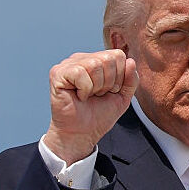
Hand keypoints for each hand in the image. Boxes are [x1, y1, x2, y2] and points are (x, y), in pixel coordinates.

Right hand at [43, 49, 138, 163]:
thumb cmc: (99, 115)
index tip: (109, 91)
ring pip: (95, 65)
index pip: (118, 55)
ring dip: (96, 87)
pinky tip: (79, 96)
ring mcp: (68, 65)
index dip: (119, 77)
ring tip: (88, 96)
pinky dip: (84, 89)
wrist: (82, 134)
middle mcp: (81, 59)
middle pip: (108, 59)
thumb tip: (131, 61)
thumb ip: (131, 79)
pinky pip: (80, 73)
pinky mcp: (57, 73)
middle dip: (108, 83)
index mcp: (96, 60)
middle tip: (97, 95)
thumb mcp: (123, 97)